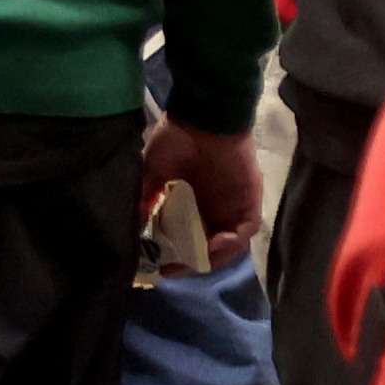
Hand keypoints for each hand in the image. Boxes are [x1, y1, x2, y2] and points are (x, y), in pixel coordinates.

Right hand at [139, 104, 261, 271]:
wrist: (203, 116)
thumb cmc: (177, 138)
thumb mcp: (153, 171)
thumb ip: (147, 198)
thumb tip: (135, 225)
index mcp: (192, 202)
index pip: (187, 238)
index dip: (174, 255)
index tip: (156, 265)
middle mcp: (214, 207)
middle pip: (208, 246)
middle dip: (190, 261)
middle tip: (171, 268)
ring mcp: (233, 206)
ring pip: (227, 244)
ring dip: (210, 256)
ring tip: (189, 262)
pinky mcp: (249, 202)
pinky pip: (243, 231)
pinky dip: (229, 244)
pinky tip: (210, 246)